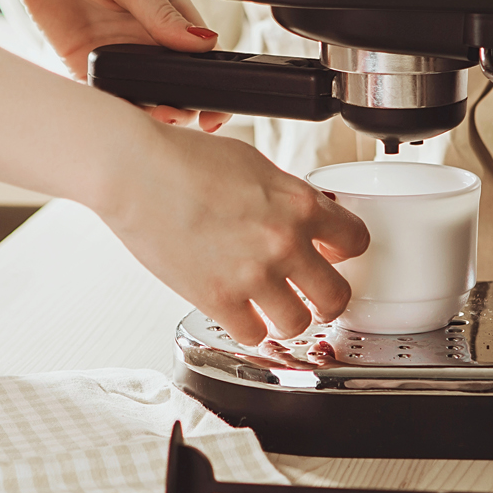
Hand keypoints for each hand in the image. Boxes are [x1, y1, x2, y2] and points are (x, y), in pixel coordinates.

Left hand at [0, 0, 230, 131]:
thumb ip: (161, 12)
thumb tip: (202, 42)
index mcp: (167, 10)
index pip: (200, 51)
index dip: (213, 78)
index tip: (218, 102)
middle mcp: (145, 35)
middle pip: (176, 80)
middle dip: (187, 102)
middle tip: (187, 112)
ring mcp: (116, 51)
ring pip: (144, 93)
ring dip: (154, 109)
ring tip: (161, 113)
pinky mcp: (84, 64)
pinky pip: (105, 94)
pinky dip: (116, 107)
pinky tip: (124, 110)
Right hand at [101, 122, 368, 344]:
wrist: (136, 170)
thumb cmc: (183, 158)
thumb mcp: (253, 163)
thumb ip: (285, 194)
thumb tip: (300, 213)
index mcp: (299, 203)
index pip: (356, 240)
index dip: (345, 250)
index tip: (333, 254)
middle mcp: (284, 242)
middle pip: (337, 295)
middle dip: (328, 298)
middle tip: (315, 296)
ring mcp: (253, 275)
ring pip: (298, 323)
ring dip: (287, 317)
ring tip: (274, 308)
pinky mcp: (218, 299)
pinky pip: (253, 334)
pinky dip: (249, 327)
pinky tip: (241, 312)